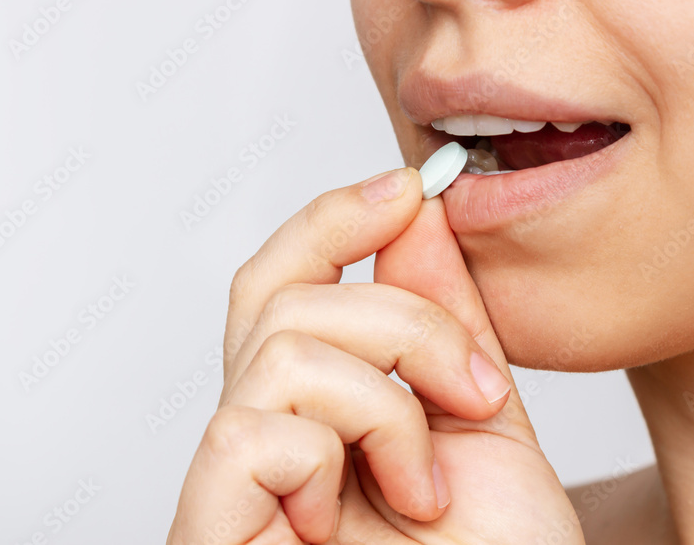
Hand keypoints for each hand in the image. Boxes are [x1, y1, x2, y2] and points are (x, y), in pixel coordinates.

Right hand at [166, 167, 583, 543]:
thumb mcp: (481, 419)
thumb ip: (442, 317)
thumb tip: (416, 209)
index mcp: (322, 411)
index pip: (288, 282)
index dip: (336, 220)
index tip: (411, 183)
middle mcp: (267, 438)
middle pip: (277, 294)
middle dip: (400, 316)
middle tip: (475, 389)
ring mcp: (235, 485)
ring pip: (277, 350)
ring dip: (384, 401)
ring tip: (428, 485)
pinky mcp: (213, 527)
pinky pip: (250, 427)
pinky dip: (335, 454)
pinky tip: (370, 515)